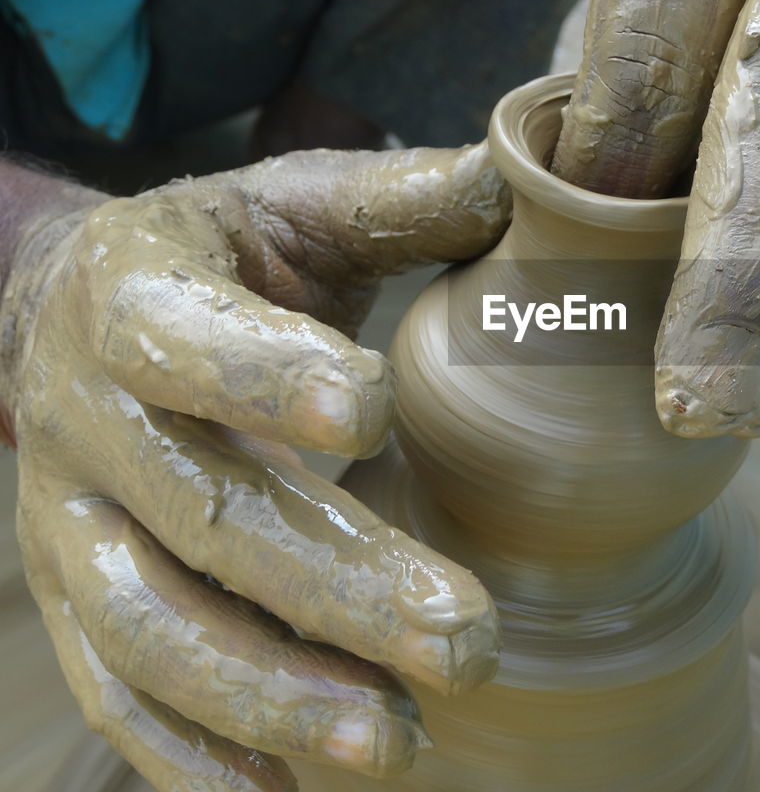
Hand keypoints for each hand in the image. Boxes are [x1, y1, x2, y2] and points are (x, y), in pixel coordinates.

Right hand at [1, 147, 509, 789]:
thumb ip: (409, 198)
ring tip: (398, 743)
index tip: (369, 414)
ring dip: (273, 698)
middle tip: (464, 642)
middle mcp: (79, 418)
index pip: (177, 338)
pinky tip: (301, 791)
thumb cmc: (227, 255)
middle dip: (334, 589)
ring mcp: (66, 525)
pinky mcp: (75, 602)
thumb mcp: (302, 204)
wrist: (85, 314)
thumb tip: (545, 177)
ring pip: (152, 631)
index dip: (260, 378)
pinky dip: (203, 755)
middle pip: (199, 519)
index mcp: (129, 292)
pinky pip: (122, 695)